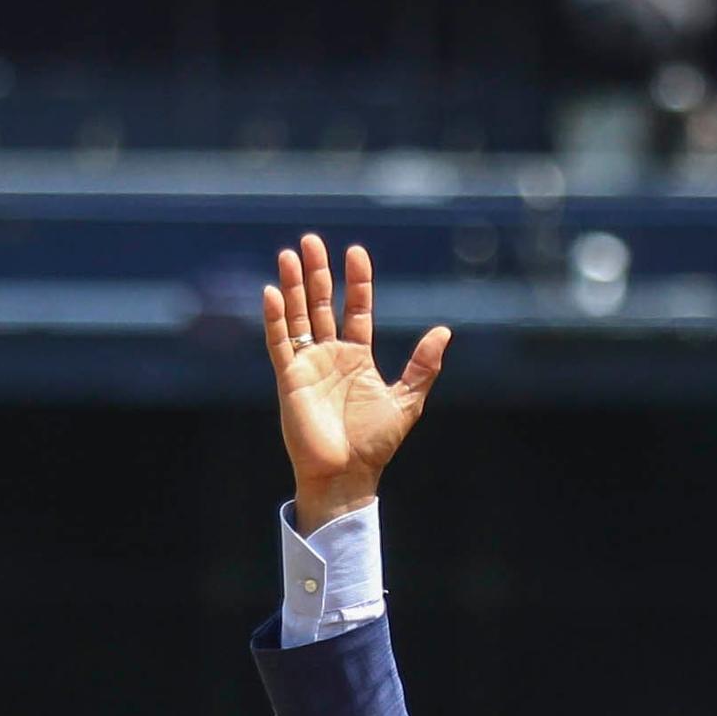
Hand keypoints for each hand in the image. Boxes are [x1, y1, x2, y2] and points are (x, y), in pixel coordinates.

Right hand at [263, 234, 449, 532]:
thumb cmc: (375, 444)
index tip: (356, 252)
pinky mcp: (289, 378)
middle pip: (322, 304)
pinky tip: (272, 292)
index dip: (357, 282)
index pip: (357, 309)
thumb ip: (423, 366)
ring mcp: (308, 365)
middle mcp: (330, 355)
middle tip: (311, 240)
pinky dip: (275, 318)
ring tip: (288, 254)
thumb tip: (444, 332)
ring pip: (298, 316)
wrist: (348, 475)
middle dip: (318, 273)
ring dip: (293, 286)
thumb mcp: (406, 401)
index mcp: (357, 357)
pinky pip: (279, 343)